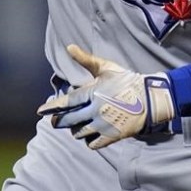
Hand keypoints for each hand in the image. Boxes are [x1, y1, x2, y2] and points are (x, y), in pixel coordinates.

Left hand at [36, 44, 175, 149]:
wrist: (150, 98)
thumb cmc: (126, 80)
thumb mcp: (106, 67)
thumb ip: (85, 59)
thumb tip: (68, 47)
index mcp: (93, 93)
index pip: (66, 102)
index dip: (52, 108)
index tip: (40, 112)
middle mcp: (95, 110)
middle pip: (69, 121)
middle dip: (59, 122)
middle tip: (56, 122)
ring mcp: (103, 124)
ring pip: (79, 133)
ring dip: (76, 130)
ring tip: (77, 126)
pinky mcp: (112, 136)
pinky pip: (92, 144)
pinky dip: (89, 140)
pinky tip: (90, 135)